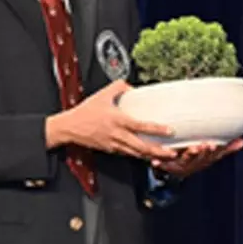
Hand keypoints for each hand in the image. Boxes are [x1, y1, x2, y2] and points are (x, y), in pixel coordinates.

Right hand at [46, 80, 176, 161]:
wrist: (69, 128)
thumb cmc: (85, 112)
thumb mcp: (102, 94)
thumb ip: (119, 87)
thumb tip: (132, 87)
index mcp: (117, 120)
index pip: (141, 126)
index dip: (156, 129)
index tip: (170, 130)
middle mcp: (117, 134)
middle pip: (142, 146)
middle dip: (158, 151)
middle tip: (173, 152)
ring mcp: (114, 144)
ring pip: (136, 154)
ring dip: (151, 156)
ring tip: (165, 156)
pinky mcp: (110, 150)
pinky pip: (128, 154)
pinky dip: (139, 156)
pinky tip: (148, 155)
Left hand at [150, 138, 242, 177]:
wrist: (174, 170)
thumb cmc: (194, 159)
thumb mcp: (211, 154)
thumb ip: (226, 148)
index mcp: (203, 161)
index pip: (211, 156)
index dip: (213, 152)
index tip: (213, 145)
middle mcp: (193, 165)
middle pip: (199, 159)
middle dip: (202, 153)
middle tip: (203, 145)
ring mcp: (180, 166)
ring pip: (185, 162)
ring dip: (187, 156)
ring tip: (189, 149)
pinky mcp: (167, 166)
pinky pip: (163, 165)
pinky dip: (160, 164)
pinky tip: (154, 162)